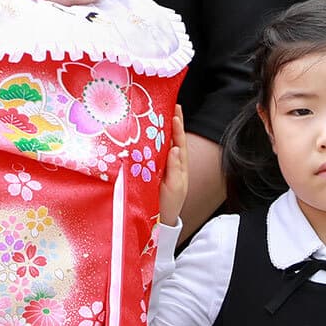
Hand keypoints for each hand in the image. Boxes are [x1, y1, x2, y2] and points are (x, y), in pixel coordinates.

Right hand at [159, 107, 188, 227]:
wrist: (157, 220)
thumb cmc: (168, 204)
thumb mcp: (175, 188)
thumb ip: (176, 169)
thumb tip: (176, 148)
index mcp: (179, 166)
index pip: (179, 143)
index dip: (178, 128)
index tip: (175, 114)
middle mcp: (170, 163)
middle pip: (171, 138)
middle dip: (172, 122)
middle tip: (170, 105)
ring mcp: (160, 165)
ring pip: (161, 144)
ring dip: (160, 128)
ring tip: (158, 112)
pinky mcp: (149, 169)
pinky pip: (150, 152)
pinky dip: (150, 141)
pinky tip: (145, 131)